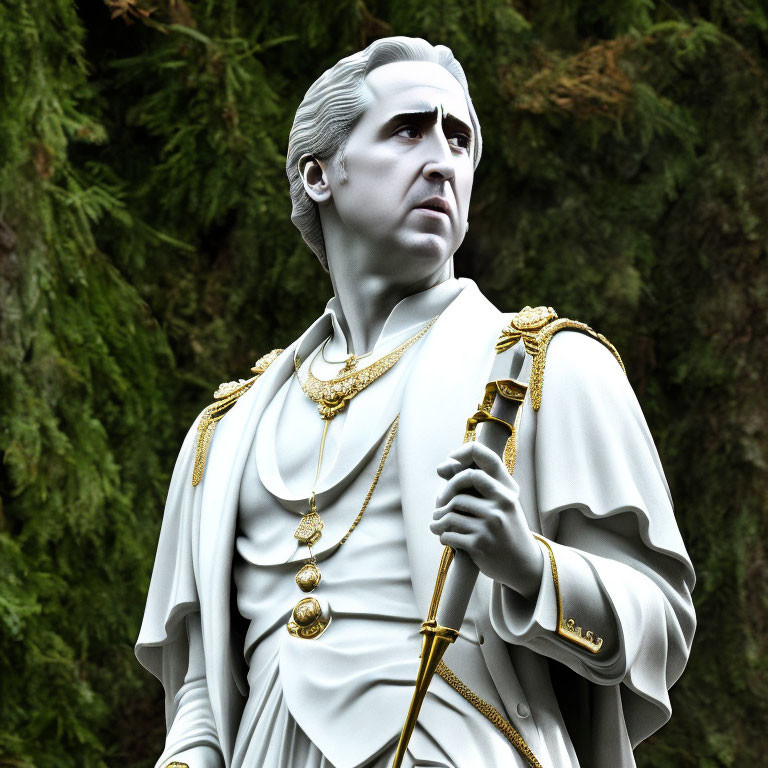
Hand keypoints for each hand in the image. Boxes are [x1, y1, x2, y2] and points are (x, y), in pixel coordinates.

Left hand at [430, 441, 542, 599]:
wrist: (523, 563)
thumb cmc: (506, 528)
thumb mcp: (501, 504)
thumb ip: (477, 487)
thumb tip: (441, 467)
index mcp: (506, 492)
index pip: (482, 465)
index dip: (463, 456)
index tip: (448, 461)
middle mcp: (500, 506)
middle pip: (458, 492)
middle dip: (443, 498)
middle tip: (438, 507)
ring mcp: (490, 525)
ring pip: (449, 515)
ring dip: (438, 521)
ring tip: (437, 524)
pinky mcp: (480, 544)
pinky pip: (448, 534)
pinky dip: (443, 537)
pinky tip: (446, 538)